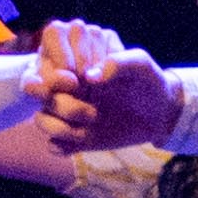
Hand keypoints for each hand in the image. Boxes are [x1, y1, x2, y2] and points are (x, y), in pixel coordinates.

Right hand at [29, 19, 185, 152]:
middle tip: (91, 110)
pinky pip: (52, 144)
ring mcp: (67, 110)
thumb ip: (119, 62)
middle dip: (60, 102)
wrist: (161, 113)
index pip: (49, 52)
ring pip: (40, 118)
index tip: (81, 78)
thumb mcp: (141, 65)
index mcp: (77, 58)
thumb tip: (89, 76)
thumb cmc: (149, 81)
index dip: (60, 65)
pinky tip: (84, 141)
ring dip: (60, 126)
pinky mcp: (73, 137)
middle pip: (37, 88)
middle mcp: (66, 84)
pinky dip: (63, 145)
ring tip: (89, 128)